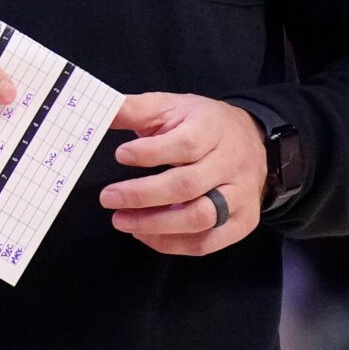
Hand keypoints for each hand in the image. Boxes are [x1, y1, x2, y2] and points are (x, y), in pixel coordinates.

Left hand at [99, 93, 267, 255]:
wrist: (251, 139)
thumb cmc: (201, 124)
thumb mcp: (170, 106)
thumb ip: (134, 109)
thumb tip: (97, 114)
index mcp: (214, 129)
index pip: (186, 145)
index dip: (151, 153)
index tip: (120, 155)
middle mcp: (232, 164)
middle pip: (188, 185)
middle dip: (143, 195)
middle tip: (108, 198)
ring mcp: (241, 196)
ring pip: (200, 218)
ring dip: (155, 224)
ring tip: (121, 220)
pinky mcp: (244, 222)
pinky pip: (208, 242)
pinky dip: (172, 243)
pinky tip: (144, 234)